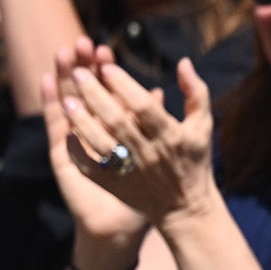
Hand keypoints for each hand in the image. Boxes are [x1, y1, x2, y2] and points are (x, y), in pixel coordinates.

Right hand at [41, 49, 150, 248]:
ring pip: (69, 101)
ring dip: (64, 77)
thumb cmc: (145, 191)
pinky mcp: (63, 154)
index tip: (107, 51)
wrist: (122, 226)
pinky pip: (54, 124)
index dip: (108, 72)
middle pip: (87, 91)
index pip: (110, 92)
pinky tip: (46, 81)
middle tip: (85, 43)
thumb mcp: (157, 152)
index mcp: (117, 127)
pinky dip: (49, 102)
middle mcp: (95, 130)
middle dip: (86, 67)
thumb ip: (157, 122)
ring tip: (64, 52)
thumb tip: (160, 91)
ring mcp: (76, 141)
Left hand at [48, 38, 217, 224]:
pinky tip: (67, 133)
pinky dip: (79, 151)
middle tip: (78, 73)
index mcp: (172, 136)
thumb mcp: (203, 125)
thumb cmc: (195, 160)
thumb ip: (196, 92)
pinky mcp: (116, 186)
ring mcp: (131, 172)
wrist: (185, 207)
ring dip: (82, 122)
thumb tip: (183, 61)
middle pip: (118, 121)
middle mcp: (150, 153)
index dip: (125, 86)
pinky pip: (92, 168)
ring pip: (102, 143)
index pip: (144, 107)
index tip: (107, 68)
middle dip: (96, 96)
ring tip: (68, 100)